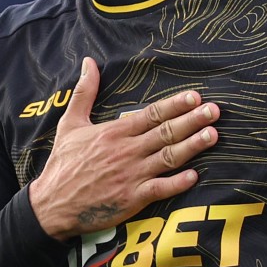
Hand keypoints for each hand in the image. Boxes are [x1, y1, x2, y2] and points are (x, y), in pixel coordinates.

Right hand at [28, 56, 220, 239]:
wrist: (51, 205)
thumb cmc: (63, 164)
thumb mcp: (70, 124)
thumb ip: (84, 92)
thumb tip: (88, 62)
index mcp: (115, 132)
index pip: (152, 114)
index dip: (175, 105)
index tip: (195, 96)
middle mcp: (127, 151)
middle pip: (166, 132)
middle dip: (193, 120)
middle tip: (215, 111)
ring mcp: (131, 176)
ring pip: (169, 157)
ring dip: (193, 146)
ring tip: (213, 135)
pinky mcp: (132, 199)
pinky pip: (160, 189)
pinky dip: (177, 183)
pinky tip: (195, 175)